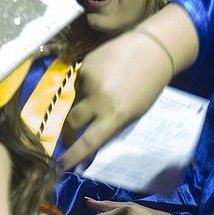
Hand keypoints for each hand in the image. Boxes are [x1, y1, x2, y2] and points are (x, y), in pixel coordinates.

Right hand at [60, 4, 198, 168]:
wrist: (152, 49)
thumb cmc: (148, 87)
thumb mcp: (134, 113)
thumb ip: (111, 128)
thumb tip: (90, 146)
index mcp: (116, 114)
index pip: (88, 141)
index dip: (73, 156)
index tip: (61, 165)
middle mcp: (99, 99)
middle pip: (72, 122)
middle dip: (68, 133)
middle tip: (68, 140)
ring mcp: (89, 80)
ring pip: (75, 101)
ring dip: (82, 104)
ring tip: (101, 95)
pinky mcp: (84, 66)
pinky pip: (78, 83)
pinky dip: (85, 87)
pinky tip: (102, 78)